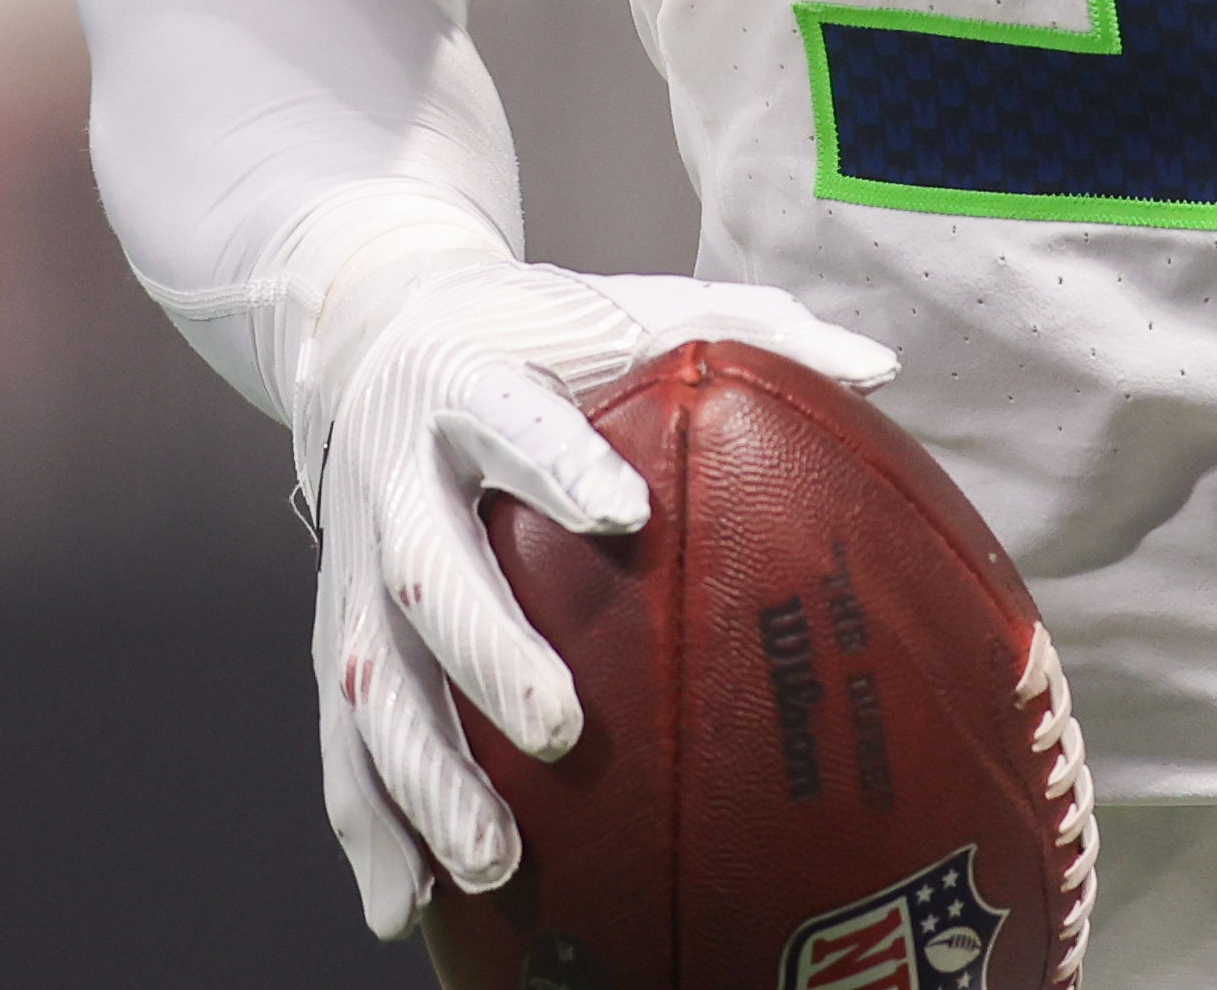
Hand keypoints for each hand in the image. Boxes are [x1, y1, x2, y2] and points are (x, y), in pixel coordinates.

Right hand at [293, 250, 898, 935]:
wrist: (374, 328)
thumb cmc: (538, 336)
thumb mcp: (626, 307)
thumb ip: (748, 326)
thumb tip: (881, 368)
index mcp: (470, 383)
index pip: (510, 419)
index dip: (556, 464)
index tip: (622, 514)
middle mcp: (398, 475)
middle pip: (427, 569)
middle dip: (488, 653)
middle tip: (560, 730)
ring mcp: (356, 558)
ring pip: (370, 675)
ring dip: (423, 772)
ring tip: (492, 861)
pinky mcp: (335, 622)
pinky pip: (341, 735)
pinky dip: (368, 824)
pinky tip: (408, 909)